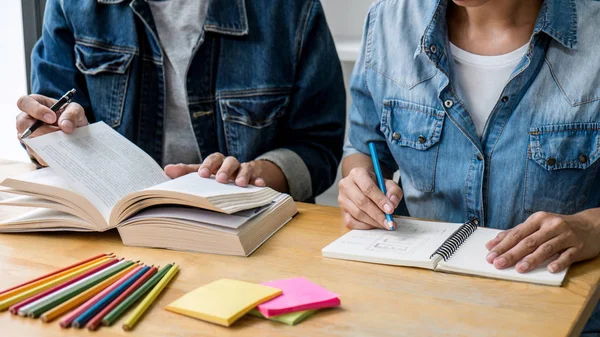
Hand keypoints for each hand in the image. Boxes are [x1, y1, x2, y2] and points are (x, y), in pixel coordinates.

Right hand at [16, 94, 87, 165]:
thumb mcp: (76, 110)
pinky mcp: (34, 149)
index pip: (24, 102)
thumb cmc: (70, 116)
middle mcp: (26, 119)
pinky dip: (51, 155)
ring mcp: (27, 135)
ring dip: (47, 145)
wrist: (75, 131)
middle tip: (59, 135)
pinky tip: (63, 155)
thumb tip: (65, 126)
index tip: (52, 118)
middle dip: (42, 131)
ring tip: (64, 146)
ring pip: (29, 142)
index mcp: (34, 103)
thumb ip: (72, 114)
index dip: (36, 110)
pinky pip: (38, 155)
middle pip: (23, 124)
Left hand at [164, 153, 268, 186]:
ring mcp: (246, 170)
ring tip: (241, 184)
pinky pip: (259, 177)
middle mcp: (232, 164)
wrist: (244, 176)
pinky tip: (259, 185)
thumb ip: (187, 172)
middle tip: (221, 180)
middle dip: (225, 169)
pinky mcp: (257, 178)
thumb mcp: (204, 174)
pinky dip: (259, 181)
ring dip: (243, 175)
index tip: (202, 174)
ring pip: (245, 168)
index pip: (213, 159)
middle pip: (230, 161)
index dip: (208, 165)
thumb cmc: (218, 175)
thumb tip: (166, 169)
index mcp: (218, 163)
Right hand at [338, 167, 402, 230]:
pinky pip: (352, 222)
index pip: (368, 188)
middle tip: (389, 222)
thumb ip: (394, 191)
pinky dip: (365, 226)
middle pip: (361, 202)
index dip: (380, 200)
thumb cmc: (376, 184)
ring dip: (373, 221)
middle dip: (378, 214)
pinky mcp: (342, 211)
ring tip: (385, 224)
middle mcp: (346, 185)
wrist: (363, 185)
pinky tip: (375, 224)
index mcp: (357, 174)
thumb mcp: (388, 183)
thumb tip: (392, 203)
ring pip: (357, 213)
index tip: (391, 210)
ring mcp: (342, 199)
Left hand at [485, 211, 599, 272]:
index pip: (517, 233)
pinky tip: (550, 269)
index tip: (490, 254)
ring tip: (519, 269)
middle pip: (529, 241)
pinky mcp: (579, 247)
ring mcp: (566, 236)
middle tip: (498, 264)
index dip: (502, 245)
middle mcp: (552, 225)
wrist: (591, 225)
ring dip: (532, 259)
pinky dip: (559, 262)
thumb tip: (493, 243)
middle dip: (511, 253)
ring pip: (546, 248)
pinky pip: (568, 256)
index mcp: (539, 219)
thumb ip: (516, 233)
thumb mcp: (538, 225)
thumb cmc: (558, 227)